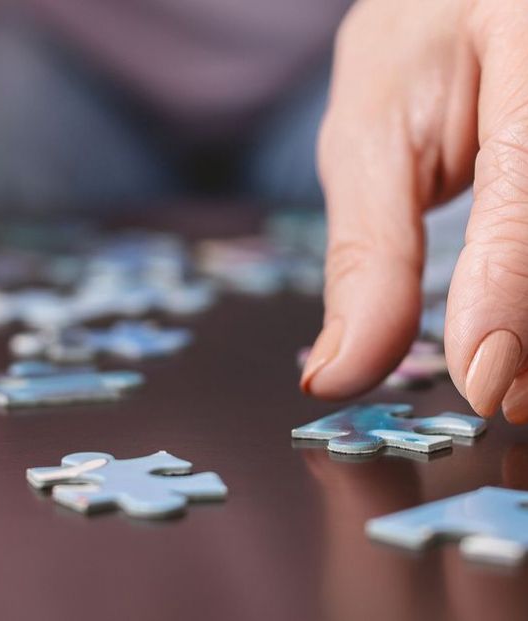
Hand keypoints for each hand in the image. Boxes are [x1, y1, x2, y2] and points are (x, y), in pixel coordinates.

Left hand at [302, 0, 527, 422]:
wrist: (469, 3)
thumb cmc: (414, 57)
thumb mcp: (372, 142)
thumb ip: (370, 255)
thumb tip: (336, 372)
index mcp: (521, 35)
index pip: (526, 180)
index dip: (511, 290)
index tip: (489, 385)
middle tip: (509, 396)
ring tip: (519, 377)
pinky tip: (519, 326)